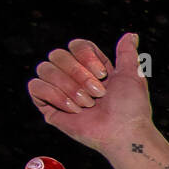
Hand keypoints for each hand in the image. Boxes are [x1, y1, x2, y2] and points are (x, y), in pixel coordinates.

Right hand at [28, 34, 154, 153]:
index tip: (103, 74)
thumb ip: (127, 53)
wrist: (123, 133)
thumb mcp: (132, 74)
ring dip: (69, 87)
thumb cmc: (131, 109)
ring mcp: (60, 92)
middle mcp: (74, 77)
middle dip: (78, 74)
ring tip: (87, 104)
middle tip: (98, 94)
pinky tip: (74, 109)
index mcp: (91, 68)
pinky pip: (36, 86)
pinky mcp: (49, 107)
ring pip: (45, 69)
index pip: (75, 45)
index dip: (85, 55)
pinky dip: (54, 95)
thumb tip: (130, 35)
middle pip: (57, 54)